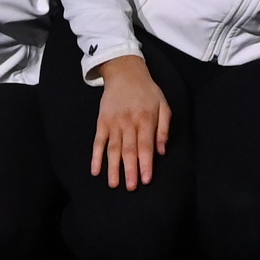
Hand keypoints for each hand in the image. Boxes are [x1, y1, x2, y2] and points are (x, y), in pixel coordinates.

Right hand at [90, 54, 170, 187]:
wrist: (125, 72)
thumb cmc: (147, 91)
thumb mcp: (163, 104)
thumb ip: (164, 128)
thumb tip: (163, 151)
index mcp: (146, 118)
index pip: (146, 145)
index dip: (146, 163)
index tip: (146, 180)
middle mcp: (129, 122)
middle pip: (129, 149)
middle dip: (130, 170)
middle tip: (131, 188)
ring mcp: (114, 122)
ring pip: (113, 148)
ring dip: (113, 167)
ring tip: (114, 184)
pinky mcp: (102, 121)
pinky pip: (98, 141)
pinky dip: (96, 156)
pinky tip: (95, 170)